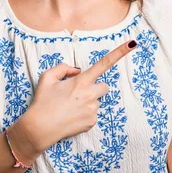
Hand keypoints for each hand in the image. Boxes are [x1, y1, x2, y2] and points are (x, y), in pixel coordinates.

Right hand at [14, 40, 137, 155]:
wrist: (39, 129)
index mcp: (81, 81)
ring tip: (69, 107)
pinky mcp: (92, 122)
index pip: (104, 64)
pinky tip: (71, 116)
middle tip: (77, 93)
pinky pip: (92, 114)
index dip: (119, 52)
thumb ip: (64, 68)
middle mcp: (91, 95)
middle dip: (94, 88)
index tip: (132, 43)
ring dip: (87, 102)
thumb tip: (78, 71)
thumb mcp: (47, 78)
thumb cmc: (42, 102)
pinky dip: (84, 114)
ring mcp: (93, 110)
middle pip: (104, 86)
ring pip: (96, 101)